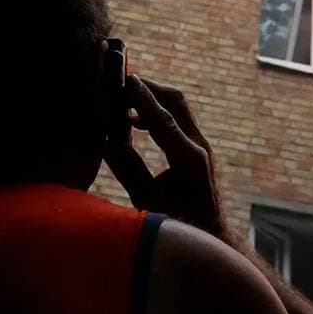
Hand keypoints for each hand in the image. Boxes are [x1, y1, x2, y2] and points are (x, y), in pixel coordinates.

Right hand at [105, 76, 226, 236]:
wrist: (208, 235)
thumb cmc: (175, 223)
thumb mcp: (144, 198)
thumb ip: (126, 167)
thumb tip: (104, 139)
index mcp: (188, 160)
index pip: (163, 119)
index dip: (143, 97)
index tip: (126, 78)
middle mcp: (199, 147)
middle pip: (175, 102)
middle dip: (147, 89)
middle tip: (118, 82)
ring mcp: (201, 146)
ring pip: (177, 108)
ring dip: (151, 100)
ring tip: (120, 99)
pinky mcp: (197, 148)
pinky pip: (176, 120)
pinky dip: (155, 114)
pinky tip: (133, 121)